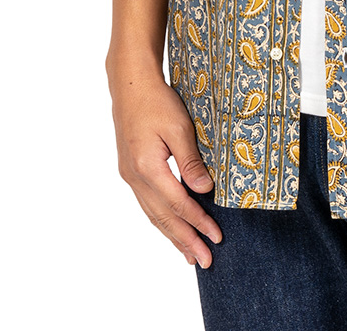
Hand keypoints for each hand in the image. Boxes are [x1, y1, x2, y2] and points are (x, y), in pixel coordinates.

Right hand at [110, 72, 221, 266]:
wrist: (130, 85)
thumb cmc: (157, 101)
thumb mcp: (180, 127)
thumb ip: (190, 161)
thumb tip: (204, 189)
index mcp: (147, 167)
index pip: (178, 204)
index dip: (198, 222)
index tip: (216, 237)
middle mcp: (135, 177)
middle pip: (163, 217)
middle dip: (185, 241)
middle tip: (205, 261)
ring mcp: (130, 175)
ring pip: (153, 214)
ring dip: (172, 236)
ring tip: (189, 255)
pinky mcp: (130, 170)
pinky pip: (147, 204)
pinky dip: (161, 220)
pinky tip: (170, 228)